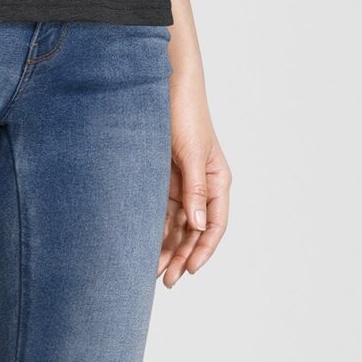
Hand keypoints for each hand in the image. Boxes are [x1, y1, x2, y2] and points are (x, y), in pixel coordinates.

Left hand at [158, 81, 231, 287]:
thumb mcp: (191, 152)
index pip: (214, 224)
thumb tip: (197, 224)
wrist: (164, 82)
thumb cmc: (185, 112)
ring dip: (167, 245)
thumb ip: (195, 189)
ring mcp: (182, 181)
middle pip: (194, 229)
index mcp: (217, 179)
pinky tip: (144, 242)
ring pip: (176, 222)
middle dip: (181, 254)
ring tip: (151, 269)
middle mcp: (202, 184)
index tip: (188, 270)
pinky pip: (161, 208)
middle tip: (165, 279)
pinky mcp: (164, 175)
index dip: (203, 250)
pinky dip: (155, 226)